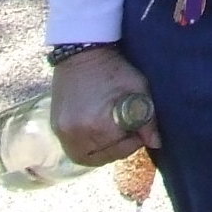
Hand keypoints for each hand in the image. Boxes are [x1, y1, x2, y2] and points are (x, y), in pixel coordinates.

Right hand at [50, 47, 159, 165]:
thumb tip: (156, 143)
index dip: (135, 141)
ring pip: (86, 157)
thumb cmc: (114, 69)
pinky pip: (73, 150)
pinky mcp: (55, 129)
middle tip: (129, 134)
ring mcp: (62, 133)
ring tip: (114, 136)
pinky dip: (88, 149)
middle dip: (120, 148)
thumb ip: (148, 118)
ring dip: (103, 152)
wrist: (81, 54)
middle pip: (103, 156)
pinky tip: (99, 138)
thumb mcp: (137, 88)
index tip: (141, 131)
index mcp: (97, 124)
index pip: (121, 148)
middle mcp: (76, 133)